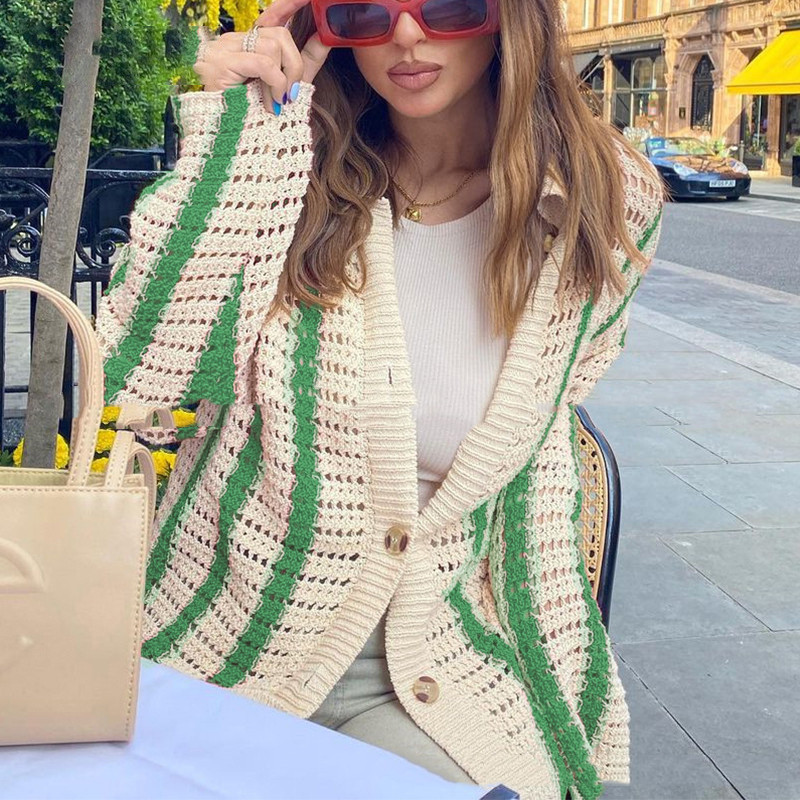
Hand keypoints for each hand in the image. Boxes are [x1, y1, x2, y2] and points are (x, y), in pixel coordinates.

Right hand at [193, 0, 330, 111]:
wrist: (231, 146)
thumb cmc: (255, 120)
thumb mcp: (283, 86)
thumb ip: (302, 63)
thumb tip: (324, 38)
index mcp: (242, 45)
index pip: (275, 27)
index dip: (297, 29)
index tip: (320, 35)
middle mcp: (230, 42)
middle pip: (279, 34)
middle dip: (294, 65)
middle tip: (289, 93)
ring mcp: (222, 50)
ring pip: (274, 46)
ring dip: (283, 78)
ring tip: (276, 101)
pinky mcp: (221, 64)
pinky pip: (264, 63)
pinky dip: (275, 83)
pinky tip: (273, 101)